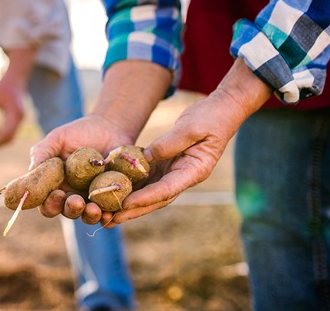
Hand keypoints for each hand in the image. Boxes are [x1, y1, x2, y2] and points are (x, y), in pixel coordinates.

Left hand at [0, 47, 36, 147]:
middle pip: (9, 138)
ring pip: (10, 136)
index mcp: (15, 114)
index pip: (7, 133)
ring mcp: (20, 120)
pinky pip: (10, 131)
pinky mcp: (17, 119)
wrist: (16, 79)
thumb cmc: (4, 86)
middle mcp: (20, 119)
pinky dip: (0, 135)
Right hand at [31, 114, 136, 223]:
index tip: (57, 193)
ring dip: (89, 216)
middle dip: (71, 210)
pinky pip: (109, 213)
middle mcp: (72, 195)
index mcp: (55, 185)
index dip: (50, 204)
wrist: (110, 127)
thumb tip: (31, 170)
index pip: (47, 203)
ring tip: (93, 208)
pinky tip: (110, 213)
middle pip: (67, 212)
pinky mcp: (111, 197)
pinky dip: (108, 216)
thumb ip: (42, 152)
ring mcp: (92, 198)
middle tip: (76, 201)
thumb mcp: (58, 138)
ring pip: (87, 216)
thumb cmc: (79, 132)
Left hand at [98, 58, 272, 226]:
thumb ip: (168, 144)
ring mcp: (175, 172)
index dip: (146, 198)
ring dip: (130, 203)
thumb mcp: (190, 127)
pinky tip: (114, 190)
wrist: (221, 111)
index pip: (167, 189)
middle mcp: (184, 176)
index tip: (126, 204)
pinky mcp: (167, 164)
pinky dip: (133, 186)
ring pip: (150, 192)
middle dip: (134, 210)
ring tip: (108, 213)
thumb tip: (145, 158)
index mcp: (194, 171)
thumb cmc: (210, 118)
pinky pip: (148, 179)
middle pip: (156, 198)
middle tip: (111, 219)